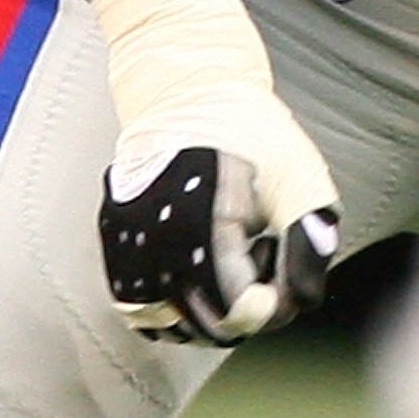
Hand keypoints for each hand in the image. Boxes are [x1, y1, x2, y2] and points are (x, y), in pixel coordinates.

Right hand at [88, 0, 341, 345]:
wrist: (190, 93)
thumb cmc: (255, 136)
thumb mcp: (301, 182)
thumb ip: (305, 245)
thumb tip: (294, 302)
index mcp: (203, 221)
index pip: (235, 308)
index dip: (270, 307)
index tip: (282, 279)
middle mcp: (152, 239)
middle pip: (203, 323)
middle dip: (245, 307)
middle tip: (263, 257)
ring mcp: (125, 244)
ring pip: (170, 322)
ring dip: (209, 308)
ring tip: (232, 256)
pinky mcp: (113, 244)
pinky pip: (142, 306)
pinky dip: (176, 303)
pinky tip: (204, 265)